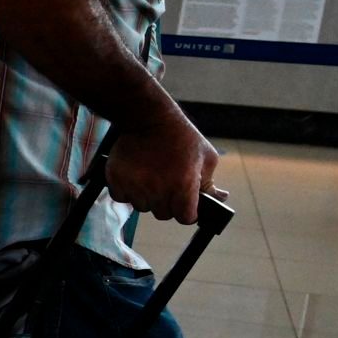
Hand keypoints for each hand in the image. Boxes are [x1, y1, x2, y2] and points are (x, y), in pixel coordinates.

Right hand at [105, 105, 216, 224]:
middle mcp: (158, 190)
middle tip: (167, 185)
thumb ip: (211, 183)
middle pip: (163, 214)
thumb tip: (220, 199)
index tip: (185, 202)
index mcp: (183, 187)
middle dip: (167, 203)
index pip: (186, 218)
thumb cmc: (182, 137)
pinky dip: (127, 191)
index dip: (187, 211)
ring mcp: (135, 187)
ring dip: (147, 198)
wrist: (149, 119)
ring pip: (142, 207)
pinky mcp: (116, 181)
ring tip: (151, 178)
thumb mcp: (205, 158)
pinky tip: (135, 177)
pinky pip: (122, 197)